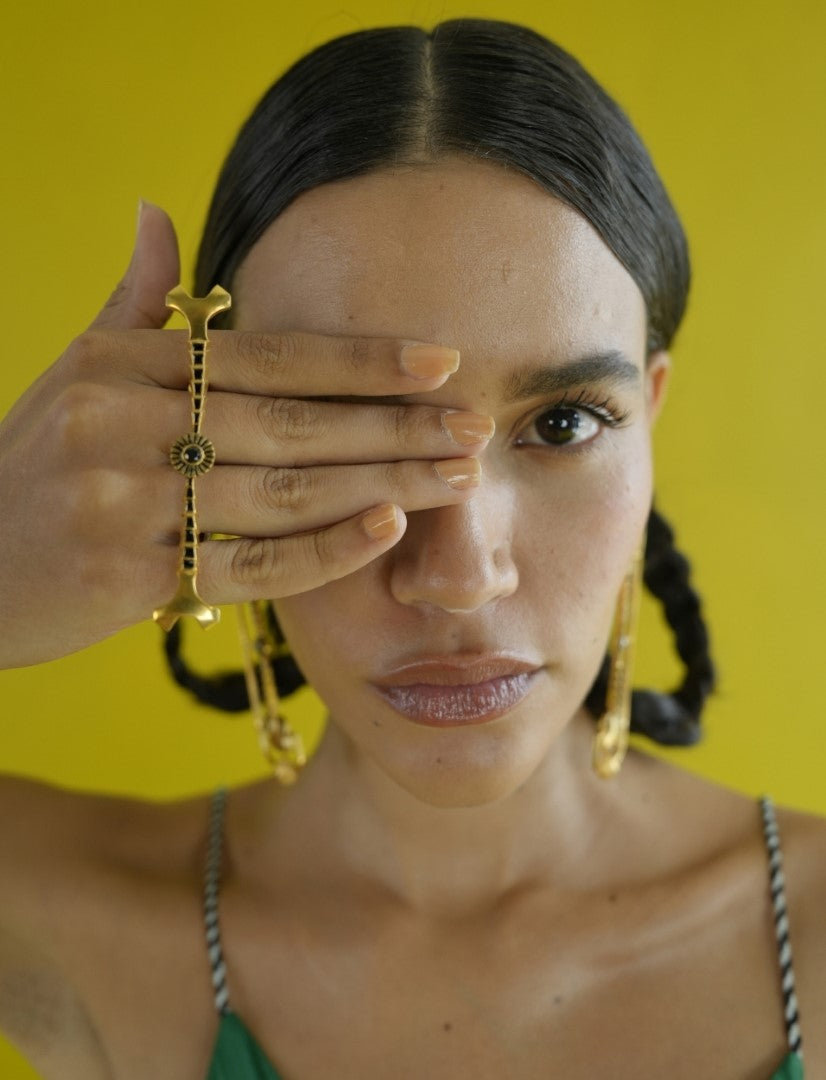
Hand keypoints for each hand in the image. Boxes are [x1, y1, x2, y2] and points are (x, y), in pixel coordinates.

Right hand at [0, 203, 492, 667]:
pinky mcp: (130, 573)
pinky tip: (385, 528)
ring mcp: (124, 499)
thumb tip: (157, 212)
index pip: (266, 356)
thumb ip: (132, 305)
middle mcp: (121, 422)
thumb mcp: (73, 373)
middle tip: (475, 427)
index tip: (443, 362)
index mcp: (119, 366)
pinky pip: (251, 565)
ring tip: (457, 479)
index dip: (361, 359)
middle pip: (291, 422)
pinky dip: (323, 549)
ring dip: (382, 484)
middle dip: (395, 426)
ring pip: (283, 491)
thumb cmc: (30, 465)